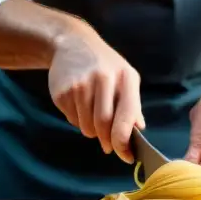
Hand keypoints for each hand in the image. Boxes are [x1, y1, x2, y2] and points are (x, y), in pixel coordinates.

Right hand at [48, 21, 144, 162]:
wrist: (72, 43)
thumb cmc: (105, 64)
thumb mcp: (126, 76)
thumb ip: (133, 104)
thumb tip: (138, 131)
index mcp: (124, 77)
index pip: (125, 117)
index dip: (124, 142)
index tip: (126, 156)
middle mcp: (102, 79)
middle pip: (104, 125)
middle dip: (107, 141)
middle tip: (108, 146)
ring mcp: (79, 85)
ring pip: (87, 126)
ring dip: (92, 131)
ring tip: (93, 116)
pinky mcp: (62, 92)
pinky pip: (72, 119)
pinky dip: (78, 120)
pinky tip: (80, 104)